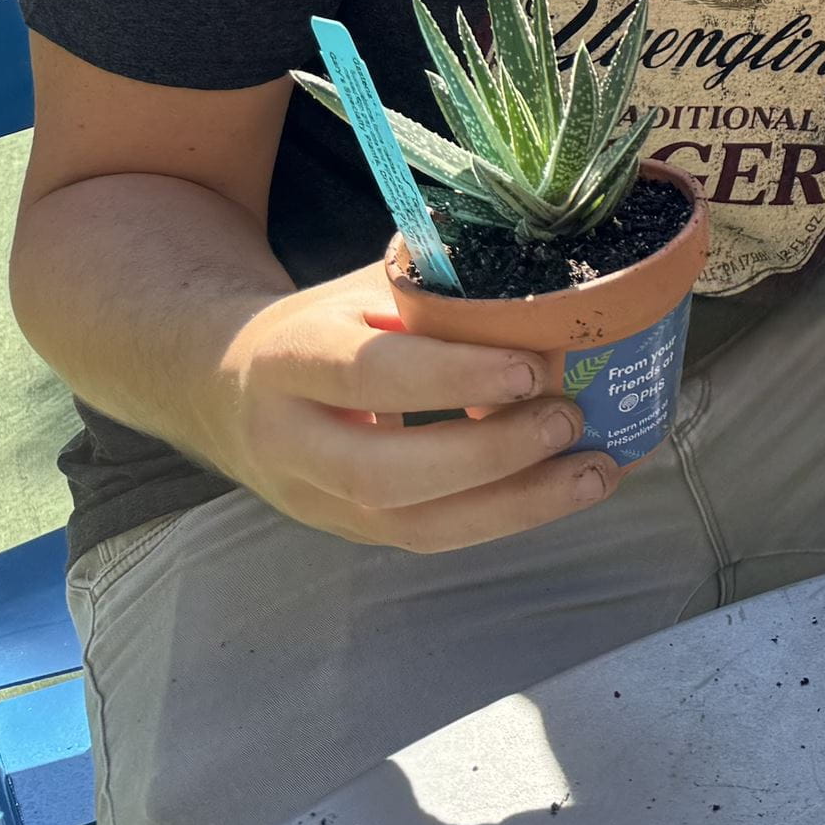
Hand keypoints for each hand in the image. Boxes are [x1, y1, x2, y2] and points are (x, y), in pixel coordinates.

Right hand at [208, 265, 613, 549]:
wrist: (228, 387)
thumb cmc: (327, 324)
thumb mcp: (365, 289)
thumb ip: (440, 290)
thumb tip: (556, 291)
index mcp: (288, 358)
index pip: (367, 373)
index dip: (450, 378)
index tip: (530, 370)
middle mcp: (289, 442)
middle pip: (382, 473)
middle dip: (488, 455)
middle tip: (569, 420)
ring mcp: (316, 500)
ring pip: (413, 525)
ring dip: (515, 504)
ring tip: (595, 471)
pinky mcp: (353, 532)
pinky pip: (434, 535)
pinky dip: (510, 515)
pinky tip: (573, 486)